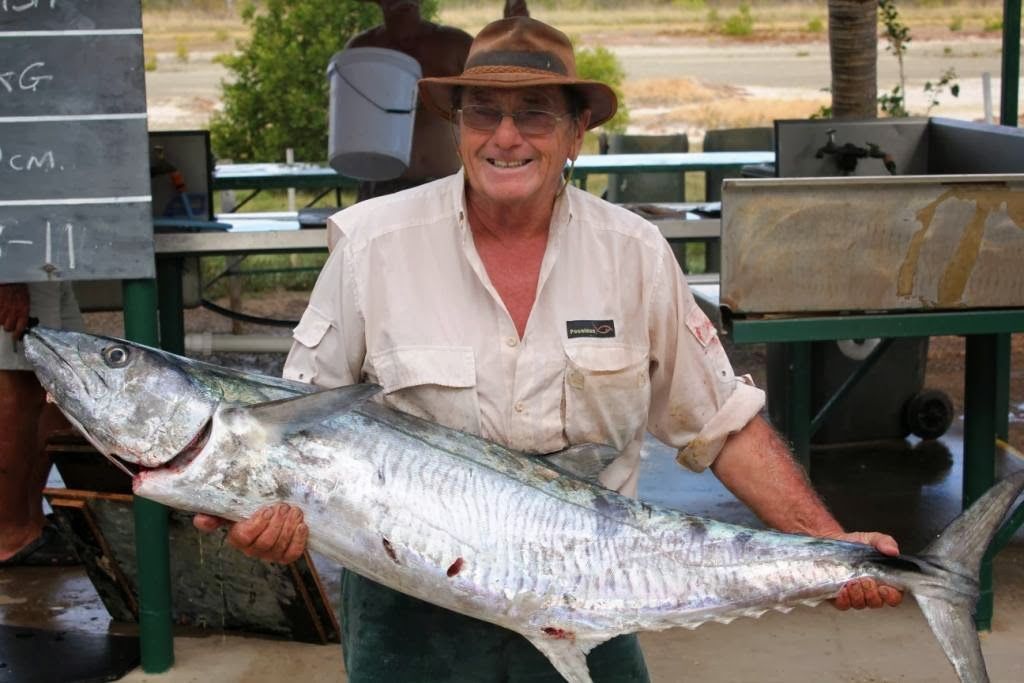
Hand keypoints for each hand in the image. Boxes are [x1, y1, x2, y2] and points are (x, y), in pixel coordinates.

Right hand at [0, 283, 29, 338]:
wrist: (10, 279)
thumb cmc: (19, 288)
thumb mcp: (25, 301)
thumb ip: (23, 311)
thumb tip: (22, 320)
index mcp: (23, 311)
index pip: (21, 327)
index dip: (17, 334)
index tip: (15, 337)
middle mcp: (13, 312)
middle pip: (8, 327)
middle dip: (8, 326)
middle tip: (8, 321)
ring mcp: (3, 310)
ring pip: (0, 322)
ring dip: (1, 319)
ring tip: (3, 313)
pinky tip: (0, 309)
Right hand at [193, 503, 307, 563]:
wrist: (276, 507)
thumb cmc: (251, 507)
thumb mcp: (232, 506)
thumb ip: (216, 512)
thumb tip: (200, 521)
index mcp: (238, 537)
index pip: (244, 537)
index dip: (257, 525)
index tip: (266, 509)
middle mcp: (253, 549)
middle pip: (265, 543)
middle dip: (277, 523)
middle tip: (284, 507)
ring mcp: (270, 554)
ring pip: (279, 548)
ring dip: (289, 528)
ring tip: (294, 511)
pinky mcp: (286, 555)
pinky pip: (292, 554)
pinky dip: (299, 540)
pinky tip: (301, 525)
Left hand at [830, 531, 903, 609]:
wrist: (832, 542)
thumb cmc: (855, 545)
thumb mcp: (872, 539)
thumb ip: (885, 542)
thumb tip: (893, 551)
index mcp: (883, 581)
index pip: (894, 597)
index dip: (891, 596)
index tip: (884, 588)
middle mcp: (870, 592)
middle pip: (876, 602)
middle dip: (872, 593)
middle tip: (866, 580)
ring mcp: (854, 596)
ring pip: (860, 604)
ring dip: (858, 595)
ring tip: (852, 582)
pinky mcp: (839, 597)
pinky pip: (843, 605)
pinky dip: (844, 599)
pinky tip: (843, 589)